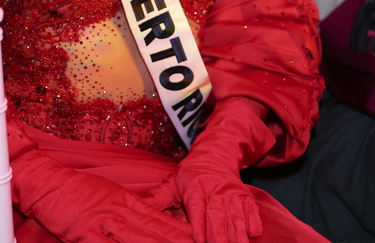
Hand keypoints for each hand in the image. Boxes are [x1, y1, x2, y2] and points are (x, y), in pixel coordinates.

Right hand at [9, 116, 191, 242]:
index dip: (179, 233)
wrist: (46, 182)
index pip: (159, 221)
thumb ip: (131, 211)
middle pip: (153, 234)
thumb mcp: (109, 195)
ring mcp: (102, 223)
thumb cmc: (77, 191)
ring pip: (135, 242)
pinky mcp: (84, 235)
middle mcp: (118, 212)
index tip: (197, 239)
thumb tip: (155, 225)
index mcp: (126, 201)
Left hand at [144, 99, 273, 242]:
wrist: (216, 154)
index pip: (197, 210)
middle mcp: (214, 190)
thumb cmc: (191, 175)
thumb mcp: (173, 182)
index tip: (199, 241)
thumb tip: (136, 207)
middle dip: (219, 236)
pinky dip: (253, 223)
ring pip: (235, 216)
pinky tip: (253, 234)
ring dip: (237, 234)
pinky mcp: (245, 196)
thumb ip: (158, 198)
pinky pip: (251, 210)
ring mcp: (231, 193)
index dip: (199, 227)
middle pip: (218, 216)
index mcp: (195, 188)